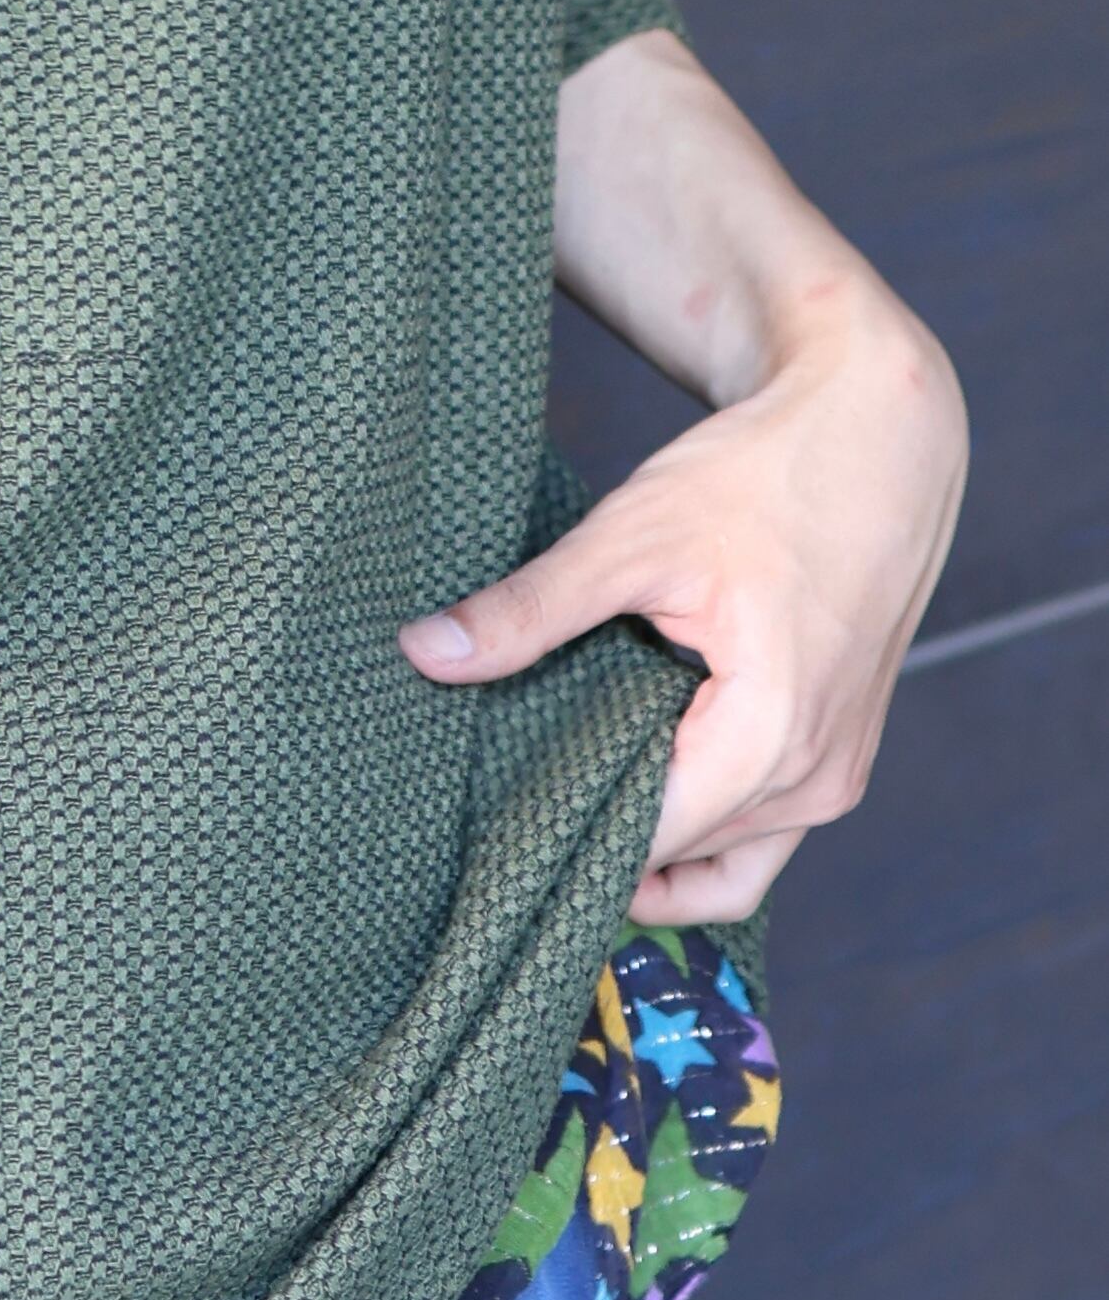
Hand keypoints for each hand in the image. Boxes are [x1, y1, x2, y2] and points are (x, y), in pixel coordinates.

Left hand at [398, 272, 965, 921]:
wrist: (878, 434)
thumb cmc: (763, 477)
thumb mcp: (631, 538)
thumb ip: (530, 609)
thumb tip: (422, 653)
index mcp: (770, 738)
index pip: (645, 843)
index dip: (560, 838)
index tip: (483, 822)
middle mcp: (815, 780)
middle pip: (681, 860)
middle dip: (595, 840)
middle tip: (501, 809)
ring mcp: (836, 776)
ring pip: (724, 865)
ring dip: (650, 844)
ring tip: (562, 794)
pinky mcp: (837, 756)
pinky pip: (760, 838)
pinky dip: (699, 831)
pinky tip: (630, 787)